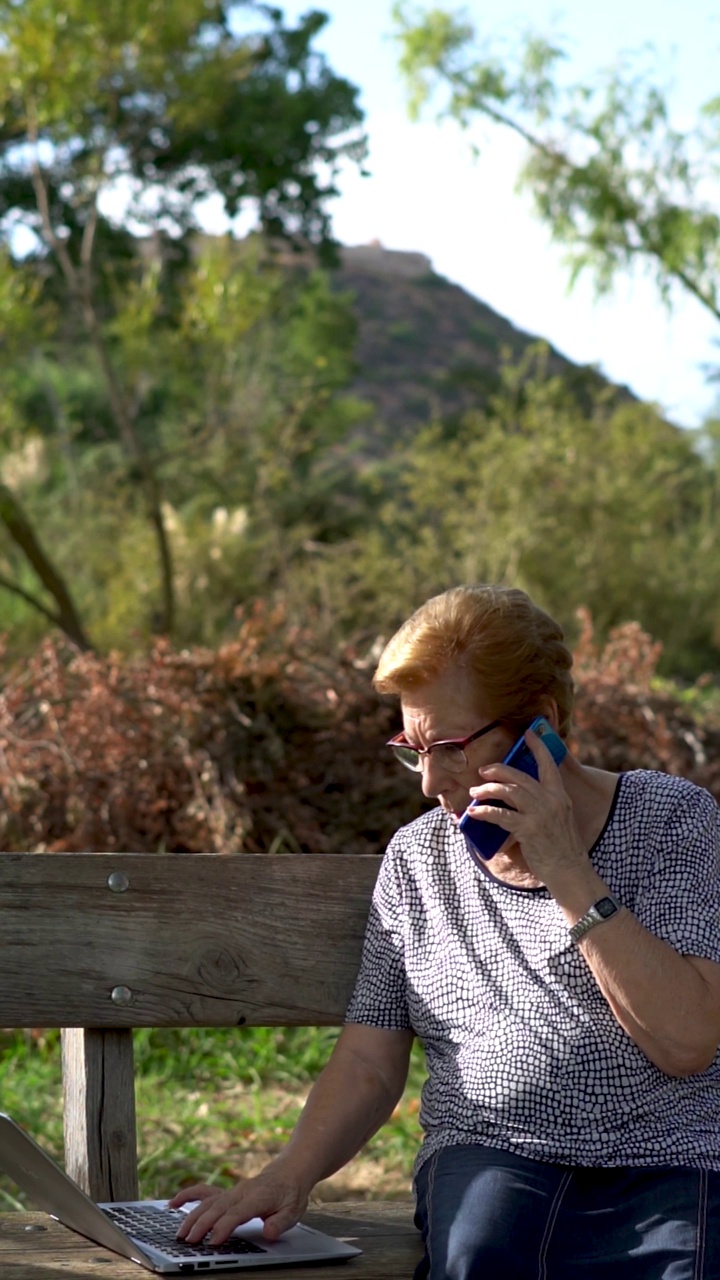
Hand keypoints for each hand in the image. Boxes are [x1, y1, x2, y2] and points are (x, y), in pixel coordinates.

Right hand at [169, 1162, 310, 1246]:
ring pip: (208, 1202)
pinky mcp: (226, 1192)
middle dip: (202, 1225)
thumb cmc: (290, 1194)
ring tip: (180, 1234)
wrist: (288, 1172)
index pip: (237, 1213)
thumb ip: (280, 1223)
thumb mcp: (293, 1211)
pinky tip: (173, 1204)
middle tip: (190, 1242)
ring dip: (192, 1217)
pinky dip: (187, 1196)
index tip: (213, 1241)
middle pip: (218, 1208)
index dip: (224, 1227)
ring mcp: (231, 1191)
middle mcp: (241, 1192)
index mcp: (258, 1197)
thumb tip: (268, 1232)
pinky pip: (203, 1192)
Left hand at [468, 728, 585, 886]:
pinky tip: (473, 813)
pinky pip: (501, 815)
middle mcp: (551, 801)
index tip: (528, 732)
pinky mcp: (529, 829)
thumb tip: (519, 796)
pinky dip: (485, 812)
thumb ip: (545, 804)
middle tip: (483, 771)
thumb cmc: (561, 847)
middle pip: (520, 776)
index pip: (549, 765)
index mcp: (560, 796)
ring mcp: (540, 814)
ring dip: (488, 789)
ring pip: (509, 791)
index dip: (538, 747)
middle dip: (498, 770)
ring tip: (474, 793)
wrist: (570, 871)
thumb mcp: (560, 819)